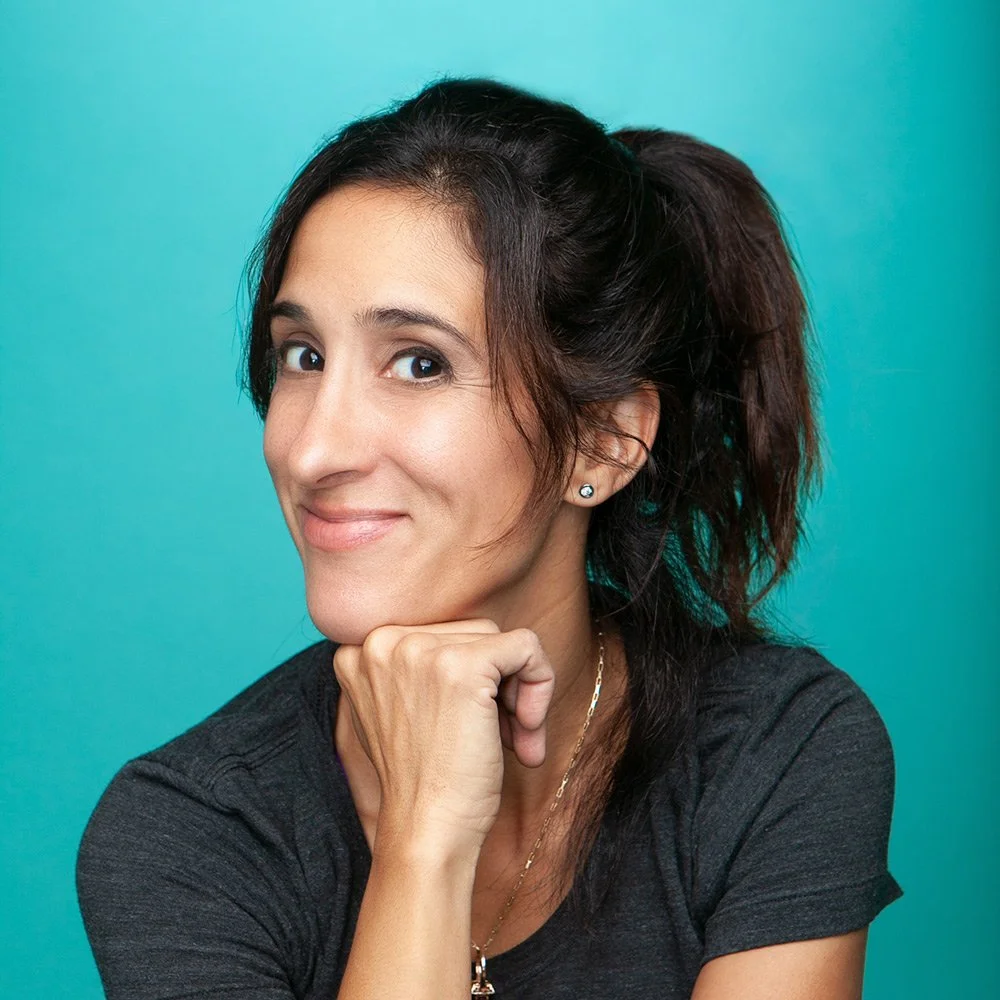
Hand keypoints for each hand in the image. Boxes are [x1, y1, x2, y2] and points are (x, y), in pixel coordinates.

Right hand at [332, 619, 555, 858]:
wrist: (424, 833)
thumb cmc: (424, 781)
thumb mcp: (400, 711)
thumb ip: (417, 670)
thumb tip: (478, 643)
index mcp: (359, 649)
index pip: (439, 634)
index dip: (469, 678)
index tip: (472, 723)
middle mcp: (381, 641)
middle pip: (472, 633)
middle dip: (497, 683)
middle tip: (500, 735)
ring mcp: (419, 651)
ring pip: (501, 639)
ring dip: (519, 691)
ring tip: (511, 738)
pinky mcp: (463, 666)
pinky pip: (527, 646)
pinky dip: (541, 684)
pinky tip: (527, 732)